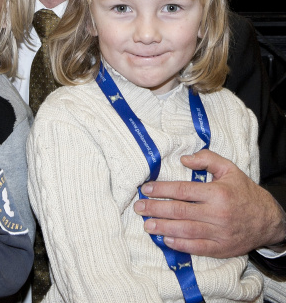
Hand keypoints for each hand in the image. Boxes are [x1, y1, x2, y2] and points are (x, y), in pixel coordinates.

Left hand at [133, 149, 285, 257]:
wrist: (269, 220)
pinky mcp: (222, 248)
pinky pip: (197, 248)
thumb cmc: (245, 192)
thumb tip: (183, 159)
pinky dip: (180, 245)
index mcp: (217, 193)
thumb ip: (207, 159)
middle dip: (156, 209)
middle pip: (180, 211)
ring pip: (186, 230)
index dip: (161, 190)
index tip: (145, 189)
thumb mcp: (230, 169)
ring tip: (147, 225)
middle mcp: (218, 213)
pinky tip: (166, 240)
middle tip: (138, 207)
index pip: (183, 190)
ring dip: (163, 228)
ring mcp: (220, 233)